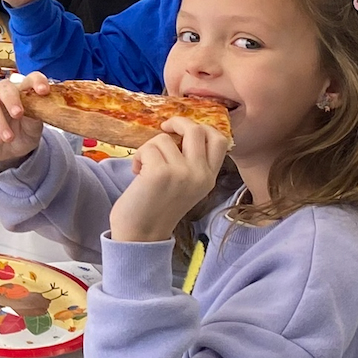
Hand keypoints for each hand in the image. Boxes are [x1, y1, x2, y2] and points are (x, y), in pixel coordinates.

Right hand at [0, 72, 50, 170]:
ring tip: (9, 138)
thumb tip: (42, 109)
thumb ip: (36, 117)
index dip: (37, 81)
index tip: (43, 91)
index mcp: (21, 92)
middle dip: (11, 99)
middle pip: (4, 87)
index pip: (30, 80)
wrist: (9, 153)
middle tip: (18, 114)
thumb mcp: (34, 129)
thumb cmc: (22, 134)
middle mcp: (3, 95)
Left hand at [108, 117, 231, 243]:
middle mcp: (200, 174)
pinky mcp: (160, 173)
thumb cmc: (157, 207)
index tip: (184, 130)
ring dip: (149, 149)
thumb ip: (190, 162)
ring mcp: (182, 173)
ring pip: (164, 139)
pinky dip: (138, 157)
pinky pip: (147, 148)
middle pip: (196, 129)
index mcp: (209, 178)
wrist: (140, 235)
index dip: (203, 127)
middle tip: (164, 128)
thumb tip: (179, 130)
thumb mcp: (185, 185)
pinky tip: (136, 173)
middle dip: (177, 122)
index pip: (220, 139)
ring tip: (144, 167)